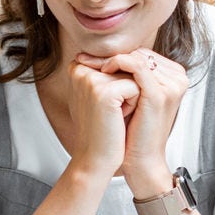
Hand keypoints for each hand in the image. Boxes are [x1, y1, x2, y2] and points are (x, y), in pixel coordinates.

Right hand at [64, 60, 140, 179]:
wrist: (95, 159)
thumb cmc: (101, 130)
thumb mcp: (101, 95)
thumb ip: (108, 72)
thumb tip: (132, 56)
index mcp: (78, 67)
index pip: (118, 61)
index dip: (121, 84)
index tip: (105, 105)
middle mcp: (81, 69)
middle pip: (126, 66)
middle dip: (127, 90)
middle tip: (110, 113)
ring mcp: (90, 79)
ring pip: (133, 76)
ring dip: (132, 98)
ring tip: (114, 115)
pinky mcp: (103, 92)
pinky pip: (136, 88)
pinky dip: (134, 106)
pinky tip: (118, 119)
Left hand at [75, 48, 186, 194]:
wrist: (141, 159)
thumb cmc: (134, 131)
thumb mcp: (133, 98)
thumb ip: (129, 76)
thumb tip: (100, 55)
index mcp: (174, 76)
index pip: (143, 54)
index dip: (116, 55)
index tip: (90, 57)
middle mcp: (178, 77)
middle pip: (140, 53)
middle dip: (111, 55)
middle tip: (85, 58)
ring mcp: (171, 84)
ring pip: (137, 57)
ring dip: (111, 59)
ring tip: (90, 65)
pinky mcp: (160, 92)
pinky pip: (137, 66)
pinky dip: (118, 63)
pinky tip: (103, 69)